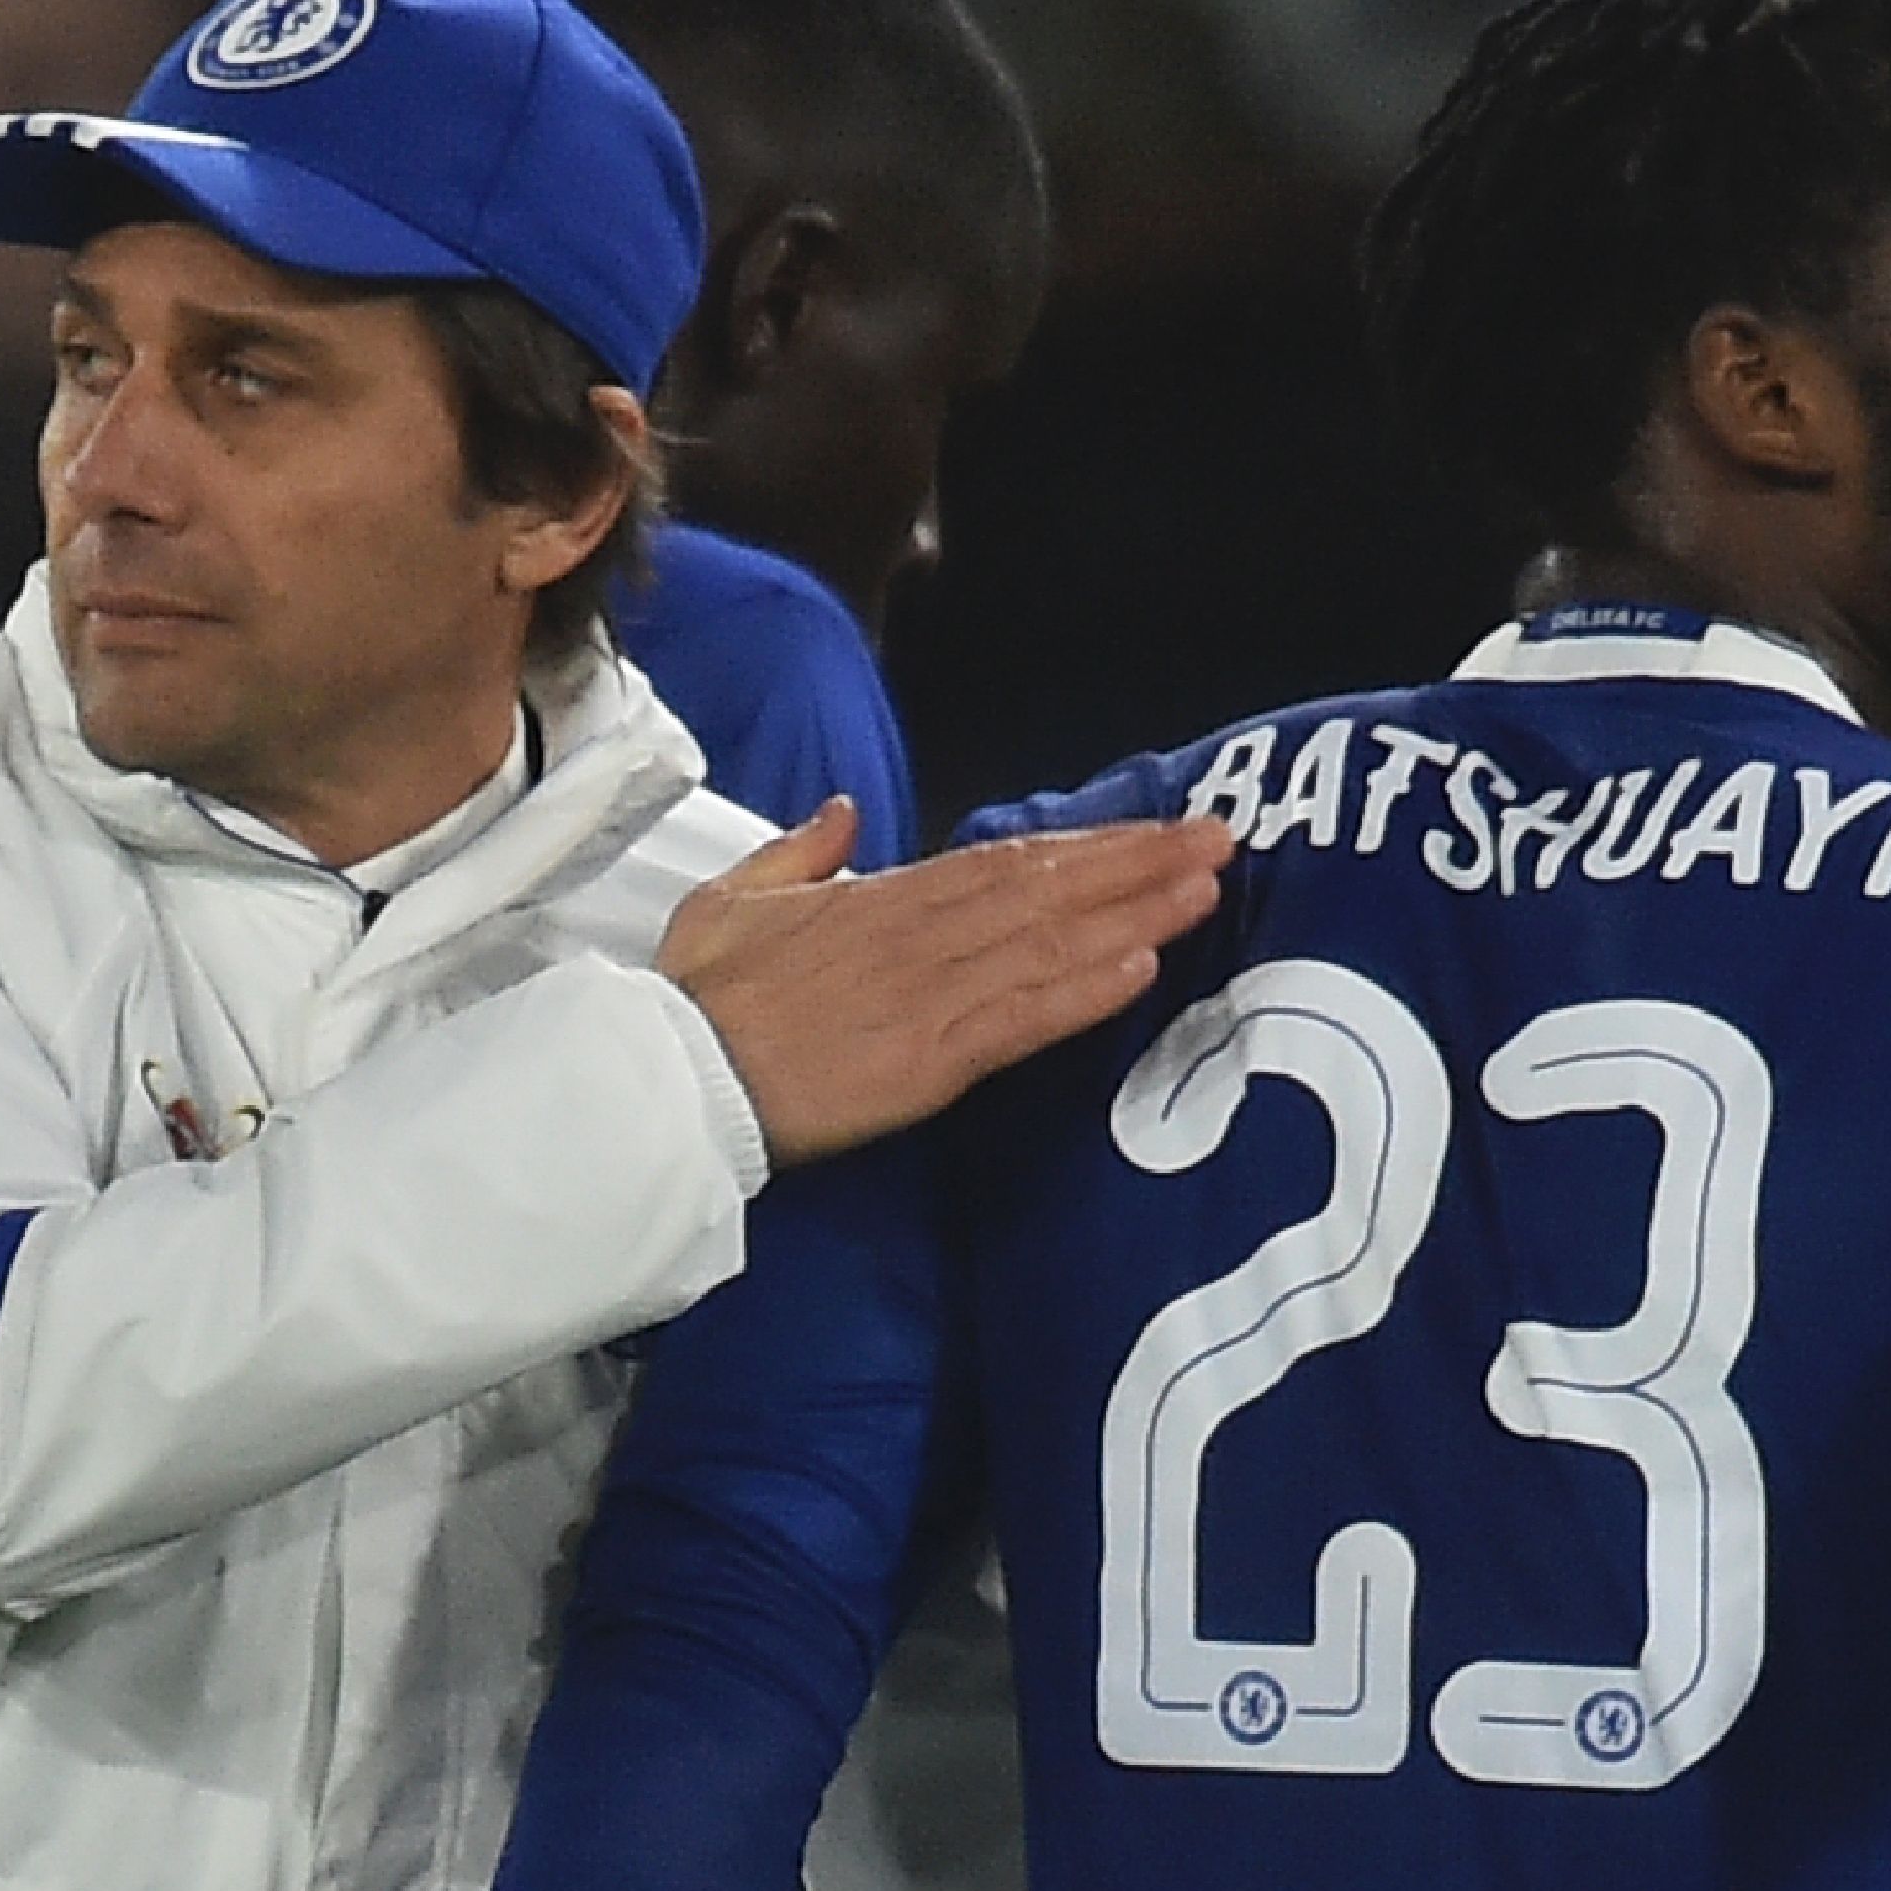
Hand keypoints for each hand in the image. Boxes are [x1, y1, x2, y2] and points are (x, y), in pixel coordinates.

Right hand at [659, 801, 1232, 1166]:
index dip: (1083, 846)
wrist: (672, 1078)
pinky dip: (1081, 992)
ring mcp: (928, 996)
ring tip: (1206, 889)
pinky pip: (1019, 1019)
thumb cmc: (696, 998)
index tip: (1150, 831)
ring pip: (1047, 944)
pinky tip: (1140, 967)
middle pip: (1045, 889)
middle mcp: (917, 935)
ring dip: (1132, 915)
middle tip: (1218, 838)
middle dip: (1135, 864)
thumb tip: (846, 813)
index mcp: (877, 898)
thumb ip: (800, 852)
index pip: (1001, 862)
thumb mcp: (732, 898)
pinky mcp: (928, 1060)